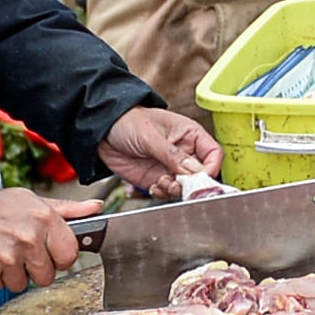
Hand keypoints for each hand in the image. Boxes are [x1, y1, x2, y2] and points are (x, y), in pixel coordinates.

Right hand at [0, 187, 99, 291]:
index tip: (51, 250)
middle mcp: (28, 241)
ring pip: (23, 284)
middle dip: (37, 267)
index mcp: (44, 220)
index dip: (60, 256)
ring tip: (3, 252)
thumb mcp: (33, 201)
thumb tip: (96, 208)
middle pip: (47, 276)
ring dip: (15, 273)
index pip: (70, 256)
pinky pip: (0, 286)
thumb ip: (67, 209)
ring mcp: (7, 260)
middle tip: (23, 251)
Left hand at [98, 106, 220, 194]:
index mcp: (190, 134)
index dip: (210, 168)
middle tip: (180, 187)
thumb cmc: (128, 121)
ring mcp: (170, 167)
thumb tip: (195, 171)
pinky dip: (162, 194)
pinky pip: (168, 193)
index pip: (213, 154)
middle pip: (201, 175)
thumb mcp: (151, 136)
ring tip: (161, 182)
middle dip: (192, 185)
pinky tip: (153, 186)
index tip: (201, 178)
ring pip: (185, 187)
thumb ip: (172, 155)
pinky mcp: (157, 178)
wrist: (101, 131)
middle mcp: (184, 152)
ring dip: (175, 190)